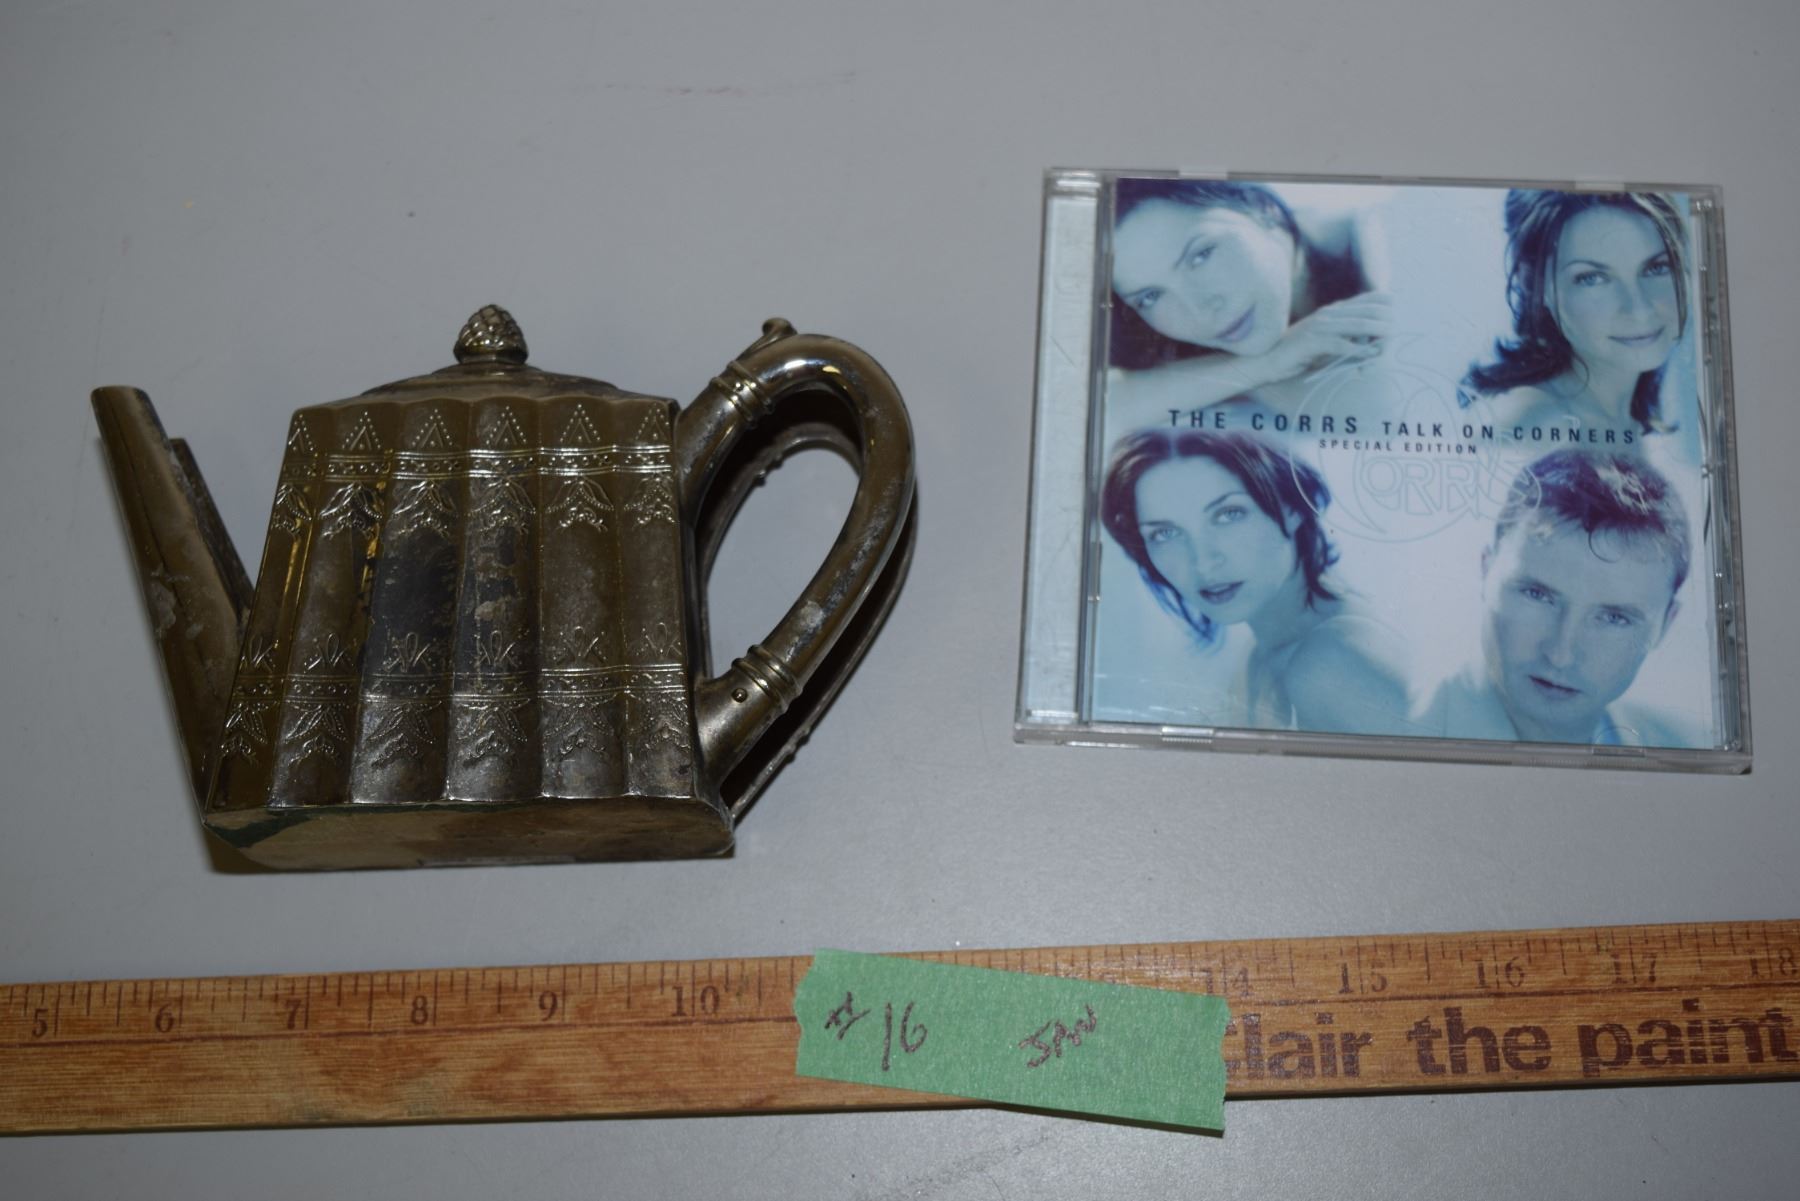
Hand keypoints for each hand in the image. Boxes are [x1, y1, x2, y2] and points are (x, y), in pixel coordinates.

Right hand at [1252, 292, 1391, 384]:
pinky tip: (1368, 358)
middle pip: (1370, 311)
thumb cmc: (1295, 355)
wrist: (1264, 361)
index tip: (1394, 326)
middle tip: (1392, 341)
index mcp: (1335, 310)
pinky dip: (1357, 351)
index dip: (1389, 309)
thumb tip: (1373, 346)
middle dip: (1386, 325)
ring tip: (1387, 346)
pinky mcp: (1312, 341)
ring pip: (1359, 325)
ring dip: (1377, 336)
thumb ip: (1347, 340)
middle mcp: (1330, 314)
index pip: (1373, 298)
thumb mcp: (1326, 344)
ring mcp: (1320, 326)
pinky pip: (1341, 344)